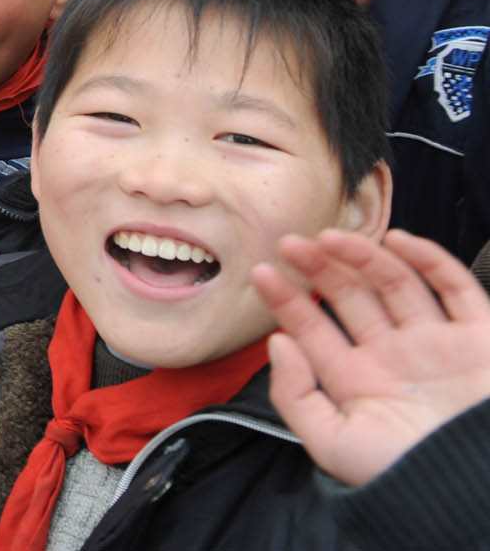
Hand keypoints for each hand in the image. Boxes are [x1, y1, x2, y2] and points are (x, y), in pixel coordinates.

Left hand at [253, 228, 489, 486]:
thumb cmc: (403, 474)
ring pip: (395, 284)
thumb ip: (296, 396)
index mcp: (357, 379)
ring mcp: (436, 343)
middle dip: (320, 269)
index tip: (260, 273)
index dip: (287, 300)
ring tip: (329, 237)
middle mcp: (394, 355)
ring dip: (363, 256)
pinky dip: (431, 261)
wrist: (473, 489)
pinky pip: (457, 289)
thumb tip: (277, 342)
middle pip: (351, 297)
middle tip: (290, 243)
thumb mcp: (333, 443)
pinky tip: (398, 240)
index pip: (314, 329)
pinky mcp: (479, 338)